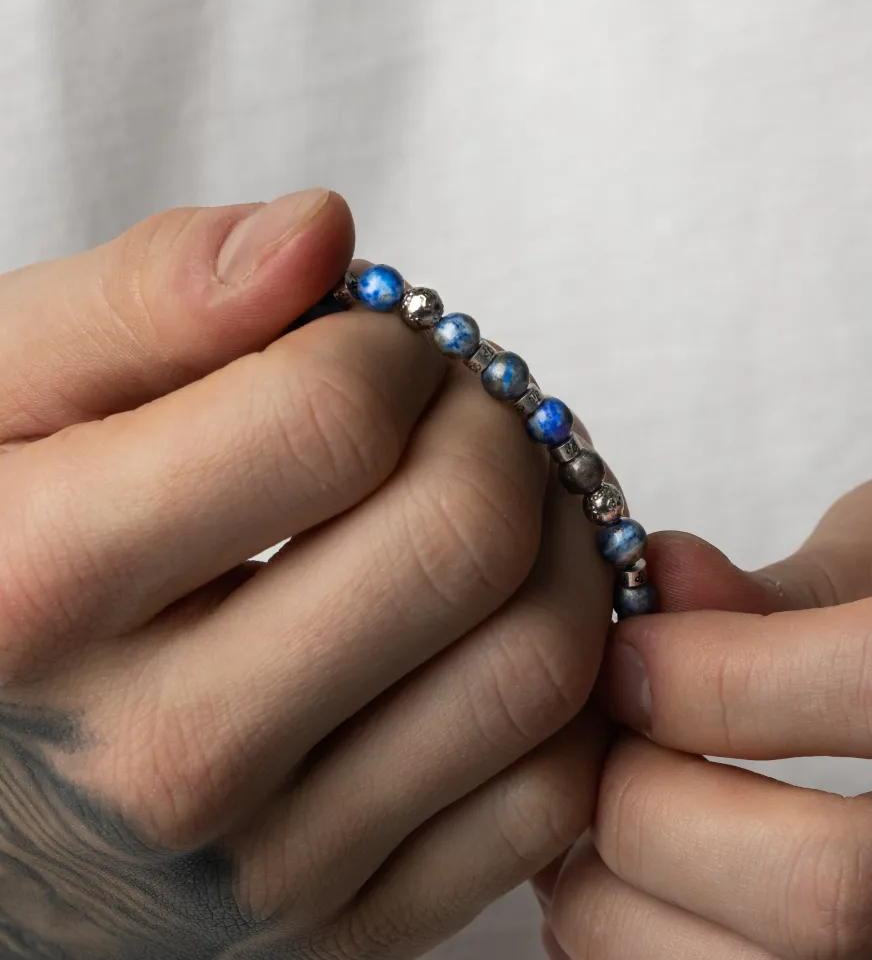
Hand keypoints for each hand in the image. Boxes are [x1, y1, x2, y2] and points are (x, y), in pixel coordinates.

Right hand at [0, 189, 610, 957]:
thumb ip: (140, 301)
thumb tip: (319, 233)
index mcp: (34, 594)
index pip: (331, 420)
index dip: (385, 346)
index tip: (373, 347)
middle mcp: (160, 760)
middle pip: (463, 538)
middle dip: (498, 430)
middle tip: (465, 410)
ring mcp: (271, 866)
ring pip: (539, 664)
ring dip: (563, 541)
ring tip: (502, 499)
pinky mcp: (350, 926)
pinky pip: (547, 791)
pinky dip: (566, 682)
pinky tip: (498, 622)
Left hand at [544, 477, 871, 959]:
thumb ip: (789, 585)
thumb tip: (658, 584)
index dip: (725, 674)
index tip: (626, 661)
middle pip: (837, 886)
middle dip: (655, 814)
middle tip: (600, 751)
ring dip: (627, 910)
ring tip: (592, 824)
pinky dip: (646, 958)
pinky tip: (631, 892)